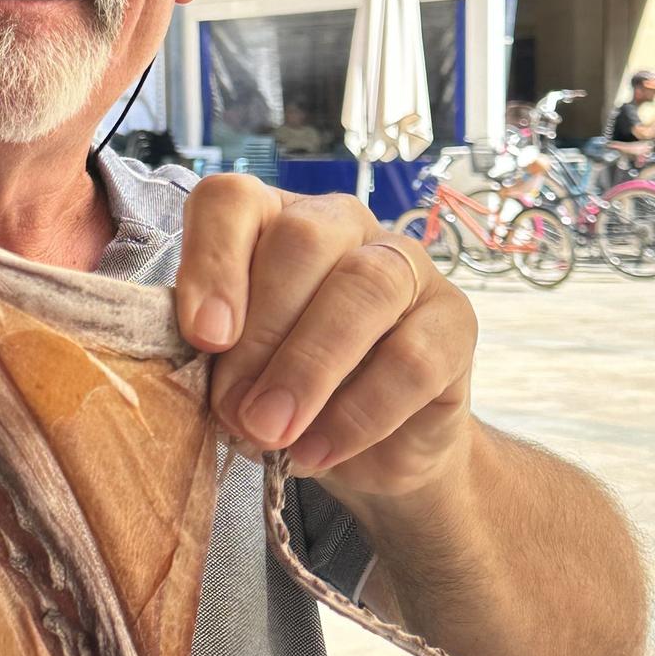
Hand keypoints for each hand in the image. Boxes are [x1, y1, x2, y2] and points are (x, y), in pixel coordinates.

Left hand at [174, 177, 476, 503]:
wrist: (372, 455)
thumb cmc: (287, 399)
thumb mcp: (235, 377)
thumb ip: (216, 359)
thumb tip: (198, 372)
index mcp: (272, 223)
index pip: (234, 200)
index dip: (213, 261)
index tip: (204, 336)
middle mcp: (342, 227)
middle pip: (302, 239)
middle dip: (261, 332)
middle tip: (234, 410)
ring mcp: (407, 267)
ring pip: (365, 287)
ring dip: (309, 368)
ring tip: (272, 433)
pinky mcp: (456, 322)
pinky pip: (412, 358)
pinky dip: (358, 414)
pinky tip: (319, 450)